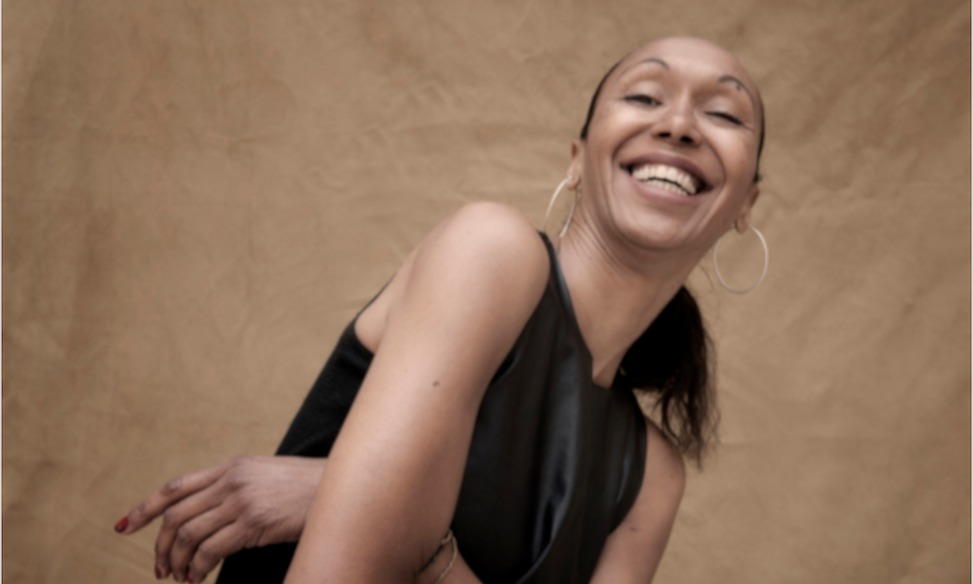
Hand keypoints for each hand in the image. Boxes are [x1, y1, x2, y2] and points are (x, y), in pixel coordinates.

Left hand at [115, 455, 323, 582]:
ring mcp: (241, 501)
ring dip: (178, 562)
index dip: (144, 508)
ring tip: (181, 578)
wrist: (340, 488)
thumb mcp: (265, 477)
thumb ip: (236, 488)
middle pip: (175, 515)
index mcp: (231, 467)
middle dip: (160, 546)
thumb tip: (208, 514)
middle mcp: (231, 481)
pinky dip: (198, 569)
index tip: (123, 527)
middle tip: (160, 568)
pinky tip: (200, 579)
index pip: (175, 487)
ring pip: (188, 535)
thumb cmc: (306, 488)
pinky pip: (210, 551)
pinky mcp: (253, 523)